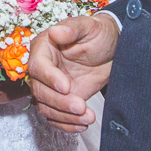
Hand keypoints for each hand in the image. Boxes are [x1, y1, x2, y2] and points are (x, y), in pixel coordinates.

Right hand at [28, 14, 117, 131]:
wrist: (111, 51)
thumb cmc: (98, 34)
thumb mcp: (89, 26)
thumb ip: (72, 28)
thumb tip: (54, 31)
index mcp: (44, 47)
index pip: (38, 66)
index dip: (50, 78)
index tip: (66, 87)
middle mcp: (43, 68)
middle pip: (40, 91)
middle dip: (59, 102)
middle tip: (81, 106)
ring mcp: (51, 86)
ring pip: (47, 107)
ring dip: (65, 116)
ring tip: (88, 117)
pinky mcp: (60, 100)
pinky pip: (56, 117)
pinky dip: (67, 125)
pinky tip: (82, 124)